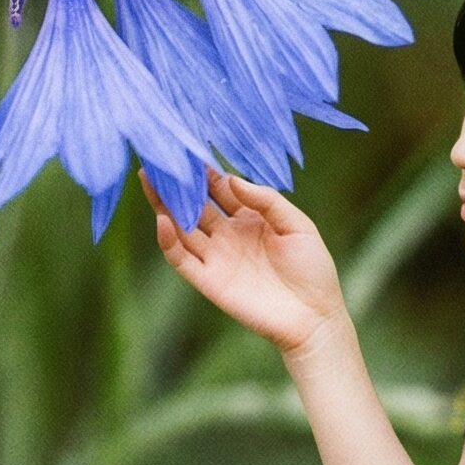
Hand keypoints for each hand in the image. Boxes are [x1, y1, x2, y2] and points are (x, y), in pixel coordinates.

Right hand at [142, 167, 346, 357]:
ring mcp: (217, 257)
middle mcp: (228, 234)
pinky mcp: (209, 281)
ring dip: (164, 206)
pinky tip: (163, 220)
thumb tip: (231, 178)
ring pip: (181, 227)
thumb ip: (266, 200)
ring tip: (150, 180)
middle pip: (194, 204)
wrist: (314, 315)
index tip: (189, 148)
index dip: (204, 171)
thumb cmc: (312, 268)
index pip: (219, 189)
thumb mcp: (297, 224)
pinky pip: (182, 259)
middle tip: (157, 159)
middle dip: (176, 183)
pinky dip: (169, 240)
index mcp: (250, 217)